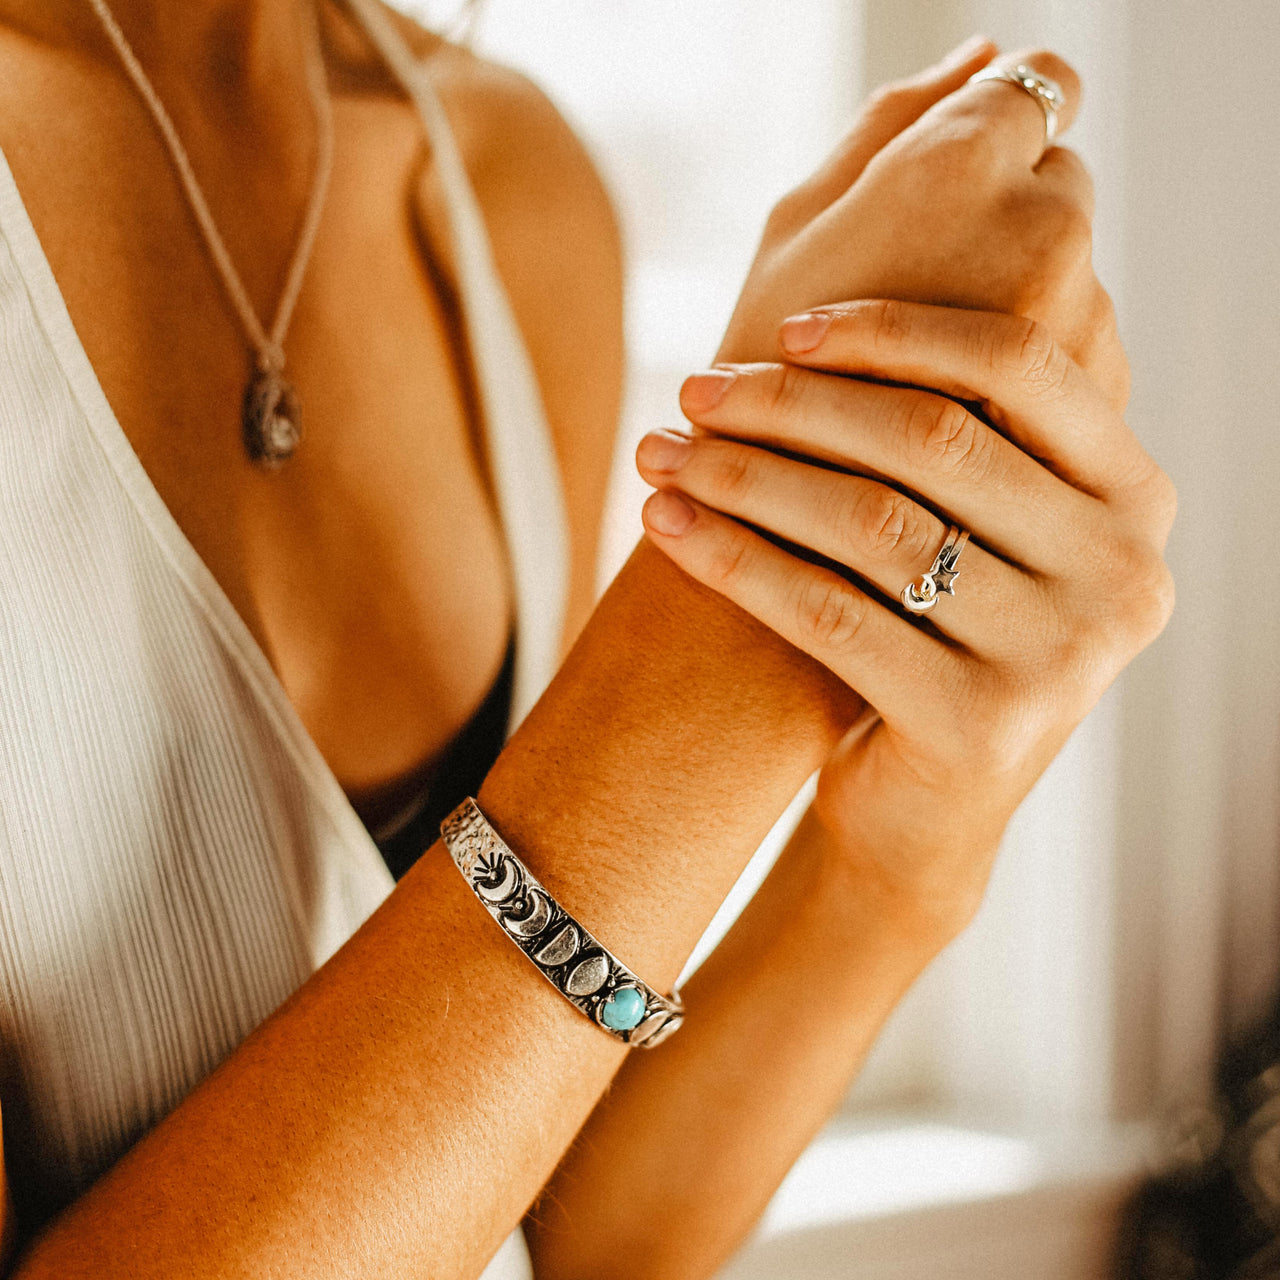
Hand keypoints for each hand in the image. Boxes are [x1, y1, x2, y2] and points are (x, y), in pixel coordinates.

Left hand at [637, 301, 1174, 930]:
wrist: (924, 817)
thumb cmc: (935, 647)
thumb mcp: (974, 539)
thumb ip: (955, 440)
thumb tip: (821, 311)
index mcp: (1134, 499)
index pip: (1018, 363)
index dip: (892, 330)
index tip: (784, 329)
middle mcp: (1122, 573)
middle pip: (931, 439)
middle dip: (790, 404)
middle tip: (692, 393)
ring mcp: (1060, 658)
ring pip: (868, 522)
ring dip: (744, 475)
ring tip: (661, 453)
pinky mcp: (979, 727)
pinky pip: (827, 611)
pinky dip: (733, 559)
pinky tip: (663, 527)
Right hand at [717, 40, 1127, 410]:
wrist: (781, 525)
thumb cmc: (762, 366)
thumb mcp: (795, 226)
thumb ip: (891, 125)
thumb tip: (979, 53)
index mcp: (957, 166)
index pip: (1038, 82)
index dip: (997, 126)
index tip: (962, 173)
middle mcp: (1044, 230)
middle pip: (1061, 180)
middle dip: (1005, 217)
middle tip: (921, 283)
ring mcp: (1082, 320)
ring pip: (1076, 272)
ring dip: (1020, 298)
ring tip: (930, 368)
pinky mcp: (1098, 397)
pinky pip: (1081, 347)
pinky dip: (1032, 369)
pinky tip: (959, 408)